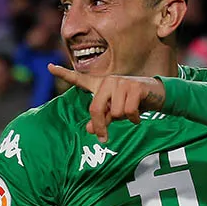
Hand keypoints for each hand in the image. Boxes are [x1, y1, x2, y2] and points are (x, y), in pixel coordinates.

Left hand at [47, 64, 165, 141]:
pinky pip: (128, 111)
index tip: (49, 67)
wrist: (156, 95)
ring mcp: (121, 82)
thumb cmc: (133, 102)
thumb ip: (101, 119)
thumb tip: (89, 129)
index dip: (64, 74)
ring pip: (115, 112)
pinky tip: (138, 116)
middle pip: (95, 108)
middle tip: (103, 138)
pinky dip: (134, 118)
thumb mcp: (115, 112)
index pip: (80, 79)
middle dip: (100, 125)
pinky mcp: (134, 87)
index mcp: (101, 85)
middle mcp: (108, 81)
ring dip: (123, 119)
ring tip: (130, 114)